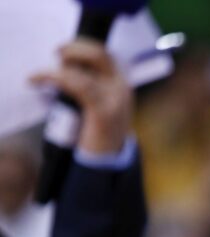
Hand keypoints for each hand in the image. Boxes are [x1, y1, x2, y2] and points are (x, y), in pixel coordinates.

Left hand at [30, 39, 132, 153]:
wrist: (107, 164)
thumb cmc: (97, 136)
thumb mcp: (97, 106)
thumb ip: (89, 87)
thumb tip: (67, 68)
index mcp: (121, 86)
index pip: (104, 55)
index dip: (82, 47)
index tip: (64, 52)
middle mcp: (122, 89)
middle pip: (99, 54)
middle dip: (74, 49)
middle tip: (56, 54)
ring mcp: (115, 99)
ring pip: (85, 68)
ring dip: (59, 67)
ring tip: (41, 76)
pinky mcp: (102, 111)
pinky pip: (76, 84)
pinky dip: (52, 77)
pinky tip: (36, 80)